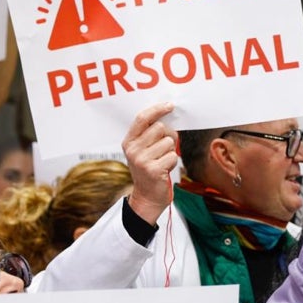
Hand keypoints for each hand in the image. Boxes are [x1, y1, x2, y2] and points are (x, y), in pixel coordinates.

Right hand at [123, 102, 178, 225]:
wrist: (147, 197)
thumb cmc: (149, 170)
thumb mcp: (144, 150)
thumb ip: (150, 134)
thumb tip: (168, 116)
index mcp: (129, 142)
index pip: (142, 118)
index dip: (157, 109)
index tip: (170, 105)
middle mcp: (133, 150)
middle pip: (160, 128)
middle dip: (168, 136)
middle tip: (164, 149)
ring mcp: (142, 160)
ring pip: (168, 142)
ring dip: (170, 151)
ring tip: (162, 161)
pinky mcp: (153, 170)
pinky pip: (173, 156)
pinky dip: (173, 162)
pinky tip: (164, 170)